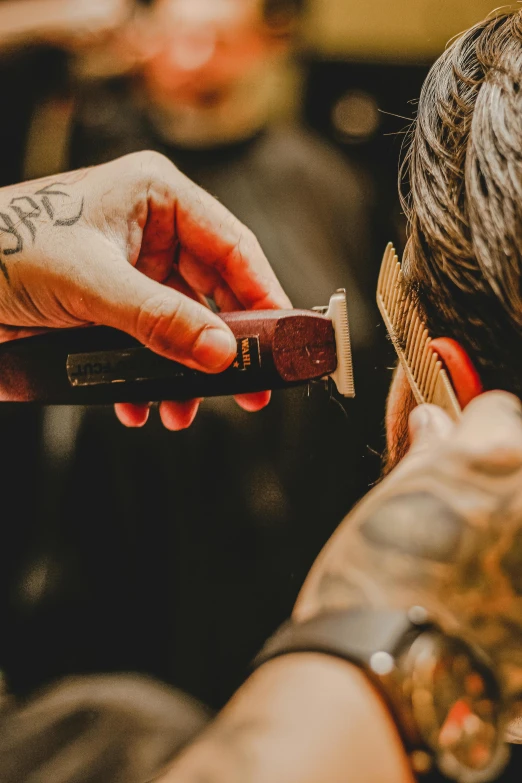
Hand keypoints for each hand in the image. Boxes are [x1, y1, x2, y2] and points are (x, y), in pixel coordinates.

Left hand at [0, 151, 289, 427]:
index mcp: (158, 197)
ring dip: (185, 372)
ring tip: (181, 411)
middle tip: (250, 391)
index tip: (284, 342)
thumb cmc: (4, 252)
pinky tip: (140, 406)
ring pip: (184, 324)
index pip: (234, 247)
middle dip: (225, 347)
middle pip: (215, 291)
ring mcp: (134, 268)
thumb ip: (161, 321)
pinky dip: (150, 376)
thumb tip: (225, 355)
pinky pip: (151, 342)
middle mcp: (153, 229)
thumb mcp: (91, 286)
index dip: (265, 295)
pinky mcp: (113, 304)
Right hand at [295, 392, 521, 713]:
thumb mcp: (392, 502)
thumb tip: (434, 422)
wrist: (391, 678)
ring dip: (510, 534)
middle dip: (498, 485)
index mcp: (497, 456)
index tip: (456, 456)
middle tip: (461, 522)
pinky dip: (514, 582)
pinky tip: (490, 603)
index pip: (498, 410)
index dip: (470, 434)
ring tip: (472, 571)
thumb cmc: (376, 585)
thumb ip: (427, 454)